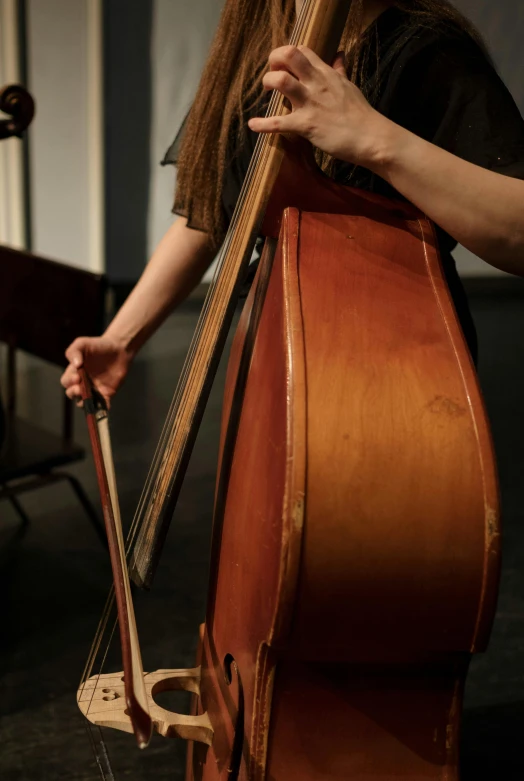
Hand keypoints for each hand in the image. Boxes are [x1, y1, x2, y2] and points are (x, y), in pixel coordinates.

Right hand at [60, 335, 133, 406]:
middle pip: (72, 394)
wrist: (119, 349)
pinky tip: (104, 407)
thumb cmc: (98, 346)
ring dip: (84, 403)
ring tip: (88, 398)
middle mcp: (82, 383)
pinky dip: (102, 409)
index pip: (66, 382)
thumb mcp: (83, 343)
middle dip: (73, 393)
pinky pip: (102, 405)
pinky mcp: (106, 394)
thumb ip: (74, 350)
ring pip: (84, 402)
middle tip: (79, 388)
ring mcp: (94, 390)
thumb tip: (76, 364)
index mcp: (74, 373)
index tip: (77, 377)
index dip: (69, 381)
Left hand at [248, 45, 390, 168]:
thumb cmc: (361, 115)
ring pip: (281, 81)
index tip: (283, 65)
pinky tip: (253, 125)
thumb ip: (339, 71)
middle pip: (289, 55)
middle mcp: (316, 83)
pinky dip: (263, 124)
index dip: (287, 54)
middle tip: (272, 73)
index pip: (302, 50)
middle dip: (274, 60)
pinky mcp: (306, 125)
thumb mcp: (349, 86)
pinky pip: (278, 122)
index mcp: (326, 74)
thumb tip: (339, 54)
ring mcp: (310, 103)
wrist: (372, 137)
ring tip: (267, 91)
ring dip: (268, 82)